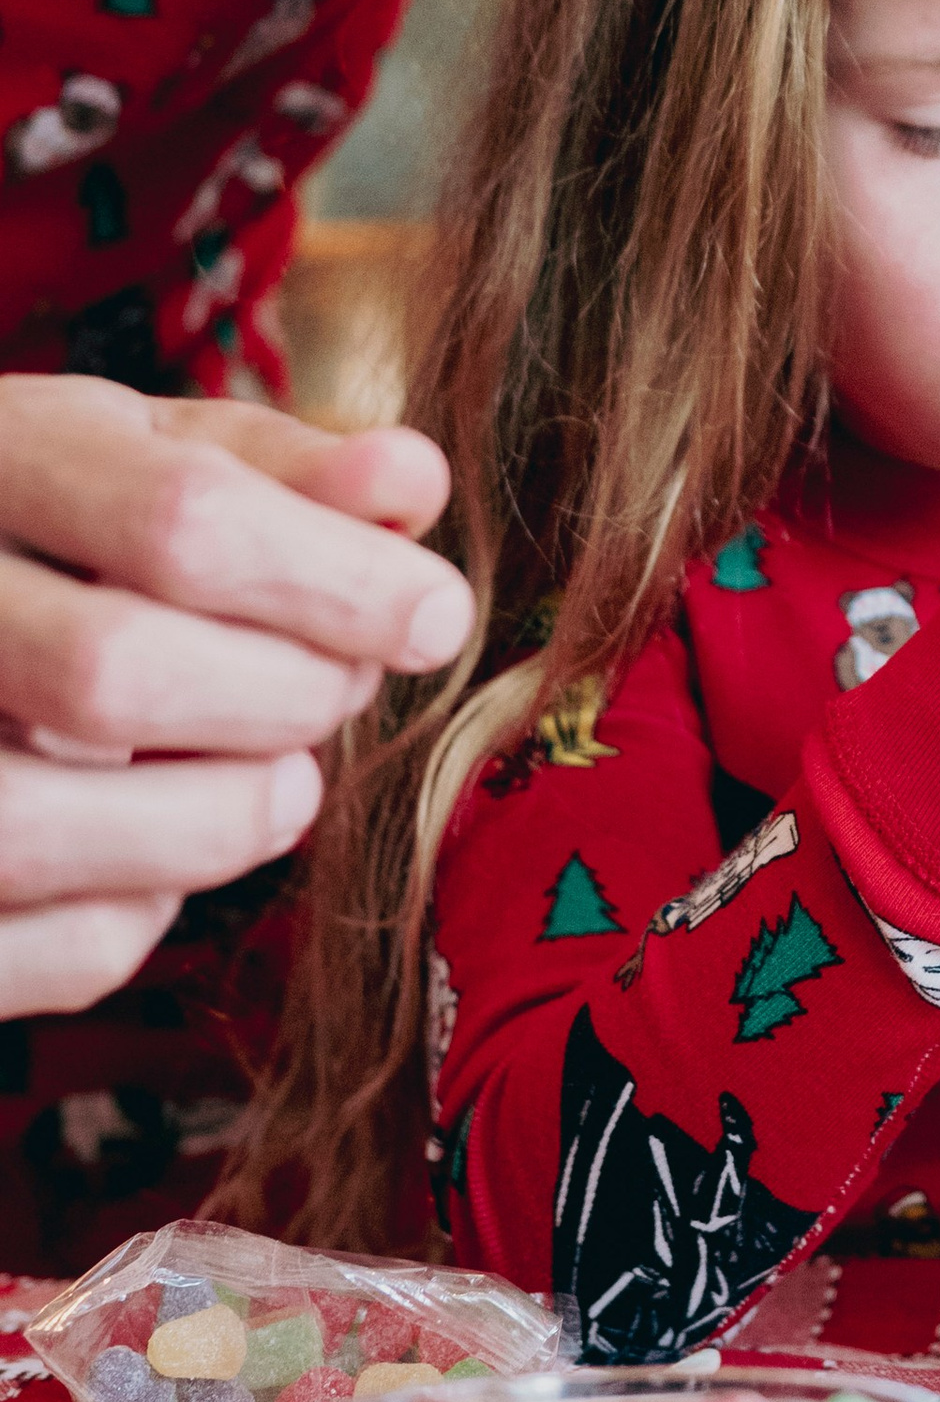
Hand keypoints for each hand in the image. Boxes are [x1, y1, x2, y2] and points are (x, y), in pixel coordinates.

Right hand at [0, 378, 468, 1016]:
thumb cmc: (47, 526)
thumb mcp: (140, 456)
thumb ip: (278, 470)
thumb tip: (416, 482)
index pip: (181, 518)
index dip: (338, 579)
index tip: (437, 618)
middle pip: (114, 671)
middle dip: (280, 698)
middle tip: (342, 691)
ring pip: (38, 827)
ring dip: (217, 821)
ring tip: (284, 783)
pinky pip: (31, 945)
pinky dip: (130, 915)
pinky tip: (159, 849)